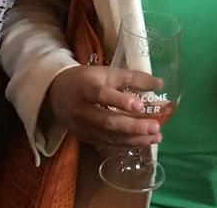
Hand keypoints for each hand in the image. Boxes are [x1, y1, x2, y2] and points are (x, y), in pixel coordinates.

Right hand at [47, 65, 163, 147]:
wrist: (56, 93)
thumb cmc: (86, 79)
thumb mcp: (107, 72)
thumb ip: (132, 77)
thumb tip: (160, 83)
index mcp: (85, 88)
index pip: (102, 95)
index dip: (120, 101)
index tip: (140, 105)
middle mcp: (81, 110)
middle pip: (107, 121)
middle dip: (133, 126)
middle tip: (155, 127)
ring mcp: (81, 127)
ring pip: (108, 136)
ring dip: (134, 139)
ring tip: (155, 137)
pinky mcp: (83, 137)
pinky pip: (106, 143)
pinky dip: (125, 143)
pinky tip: (142, 141)